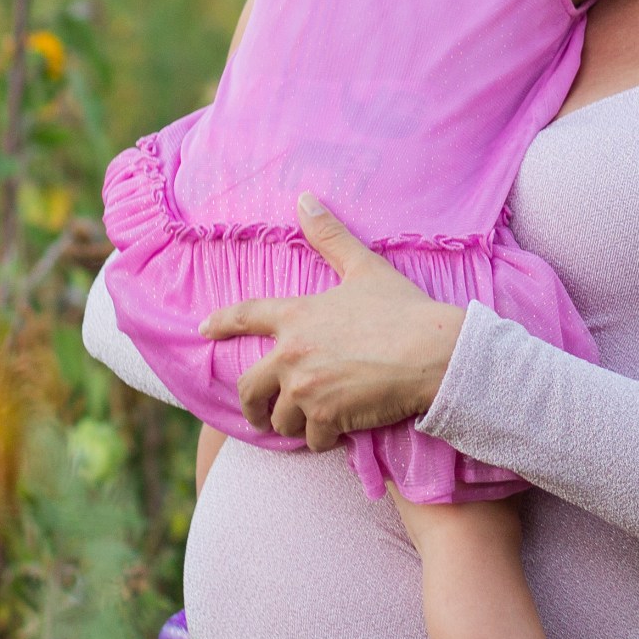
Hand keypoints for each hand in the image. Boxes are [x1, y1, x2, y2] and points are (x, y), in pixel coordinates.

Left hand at [199, 194, 464, 449]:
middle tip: (261, 414)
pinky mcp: (326, 416)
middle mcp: (291, 353)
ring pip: (280, 419)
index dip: (221, 323)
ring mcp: (306, 388)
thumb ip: (331, 237)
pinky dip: (321, 440)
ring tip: (308, 426)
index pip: (245, 316)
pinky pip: (312, 438)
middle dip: (252, 405)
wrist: (435, 353)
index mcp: (297, 315)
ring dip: (292, 425)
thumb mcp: (366, 269)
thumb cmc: (404, 310)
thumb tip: (304, 198)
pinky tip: (334, 436)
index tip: (204, 331)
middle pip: (249, 388)